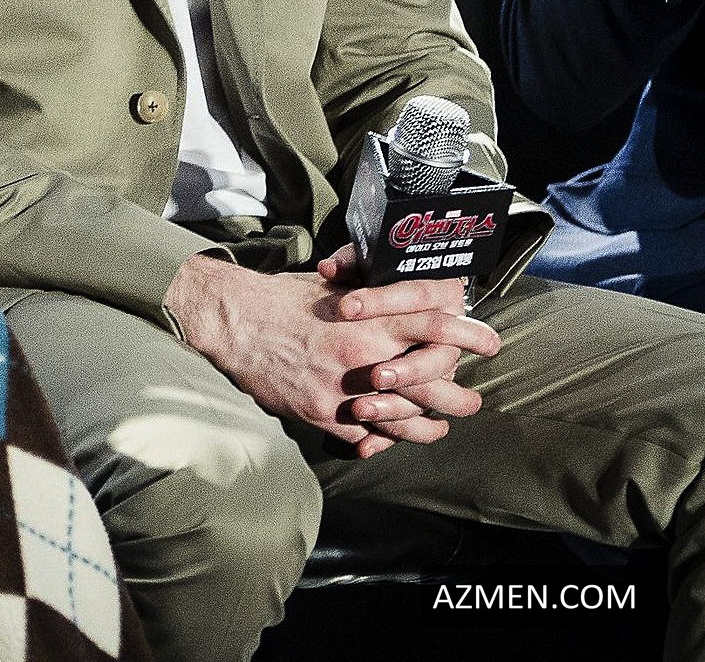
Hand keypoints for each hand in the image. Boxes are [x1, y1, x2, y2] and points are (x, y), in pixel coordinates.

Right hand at [165, 251, 498, 458]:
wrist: (235, 321)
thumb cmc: (283, 298)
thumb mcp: (332, 286)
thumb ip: (371, 298)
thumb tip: (405, 298)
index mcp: (368, 317)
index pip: (431, 325)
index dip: (466, 333)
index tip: (488, 341)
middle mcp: (362, 355)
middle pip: (427, 382)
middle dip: (457, 395)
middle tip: (475, 400)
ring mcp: (343, 390)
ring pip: (401, 418)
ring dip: (426, 426)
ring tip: (442, 427)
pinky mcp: (322, 414)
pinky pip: (364, 434)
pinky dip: (383, 438)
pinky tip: (394, 438)